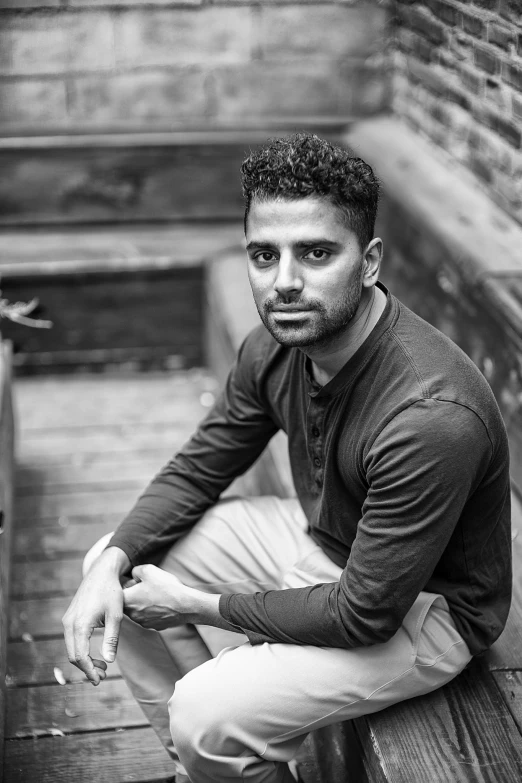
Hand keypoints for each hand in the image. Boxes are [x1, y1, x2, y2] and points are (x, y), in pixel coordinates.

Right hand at [62, 548, 128, 685]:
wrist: (101, 572)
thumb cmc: (111, 592)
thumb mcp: (116, 615)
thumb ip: (112, 639)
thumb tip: (109, 662)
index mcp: (80, 624)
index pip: (80, 656)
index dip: (89, 671)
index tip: (100, 680)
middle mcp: (69, 623)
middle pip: (73, 655)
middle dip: (87, 668)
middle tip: (104, 676)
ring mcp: (67, 620)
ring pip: (71, 648)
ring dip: (84, 660)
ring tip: (102, 666)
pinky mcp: (69, 617)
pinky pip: (71, 640)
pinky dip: (81, 650)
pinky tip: (95, 653)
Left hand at [122, 564, 190, 629]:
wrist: (185, 605)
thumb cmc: (166, 588)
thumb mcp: (148, 570)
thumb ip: (135, 571)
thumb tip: (133, 575)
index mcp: (127, 601)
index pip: (118, 593)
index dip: (127, 585)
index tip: (135, 582)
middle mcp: (132, 615)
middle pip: (127, 603)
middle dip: (134, 595)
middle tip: (146, 587)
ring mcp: (143, 622)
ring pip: (137, 611)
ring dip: (143, 603)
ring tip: (156, 595)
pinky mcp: (153, 626)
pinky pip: (148, 617)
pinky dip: (152, 611)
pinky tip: (162, 603)